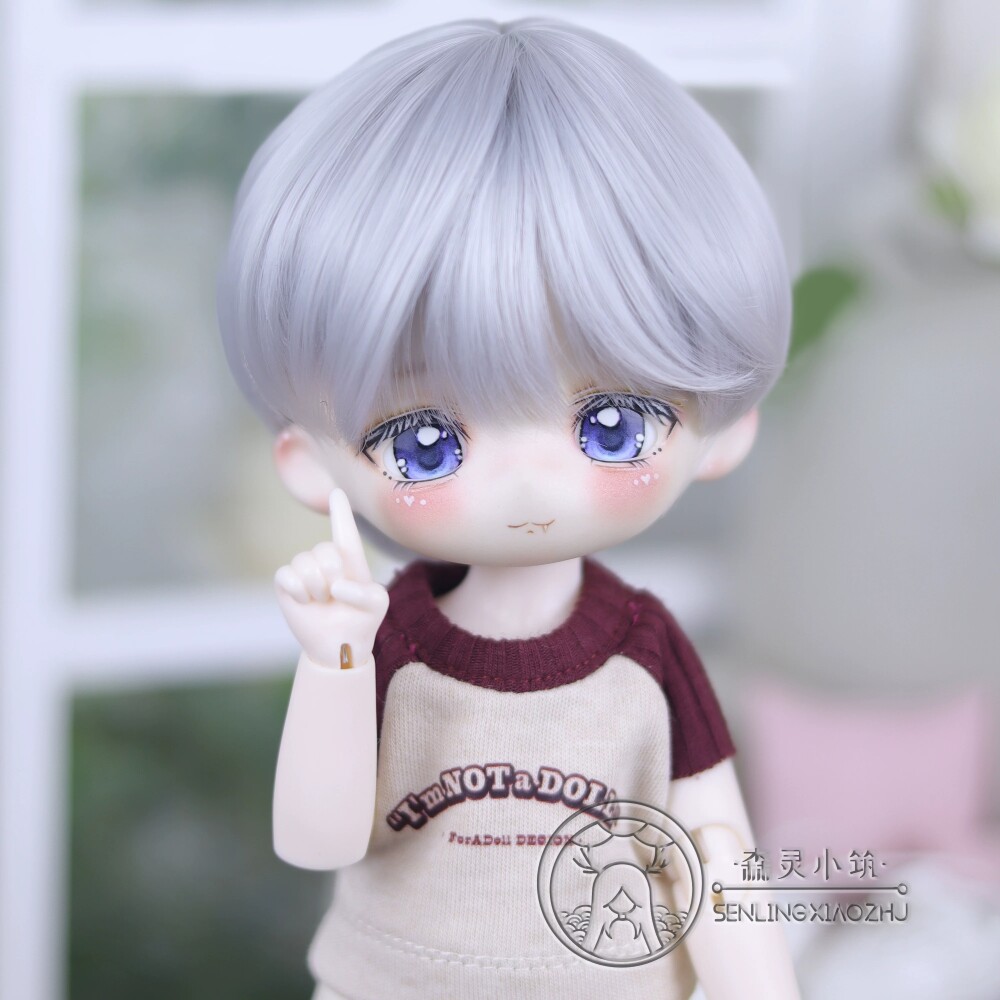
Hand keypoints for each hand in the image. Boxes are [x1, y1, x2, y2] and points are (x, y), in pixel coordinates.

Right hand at [274, 489, 388, 667]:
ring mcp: (304, 570)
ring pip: (304, 562)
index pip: (344, 531)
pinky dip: (299, 590)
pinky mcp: (286, 583)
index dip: (341, 512)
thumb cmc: (362, 621)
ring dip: (316, 588)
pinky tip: (305, 601)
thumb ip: (364, 593)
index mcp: (350, 560)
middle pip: (325, 550)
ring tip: (322, 601)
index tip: (337, 493)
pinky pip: (286, 574)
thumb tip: (335, 586)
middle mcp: (326, 560)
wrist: (339, 647)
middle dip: (332, 575)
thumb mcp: (377, 605)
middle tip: (336, 596)